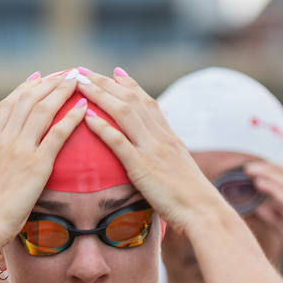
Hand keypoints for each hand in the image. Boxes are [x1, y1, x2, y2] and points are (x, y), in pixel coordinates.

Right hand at [0, 72, 85, 250]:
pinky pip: (57, 134)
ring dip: (61, 91)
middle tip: (65, 73)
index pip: (8, 105)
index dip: (24, 88)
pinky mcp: (36, 165)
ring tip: (77, 80)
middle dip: (48, 83)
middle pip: (27, 100)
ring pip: (42, 110)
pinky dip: (71, 117)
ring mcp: (19, 150)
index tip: (38, 77)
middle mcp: (3, 140)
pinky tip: (83, 107)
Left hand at [72, 68, 219, 232]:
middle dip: (104, 83)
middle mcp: (161, 136)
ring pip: (123, 112)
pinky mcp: (143, 167)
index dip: (129, 85)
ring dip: (99, 95)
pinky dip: (102, 127)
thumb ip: (167, 158)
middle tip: (83, 71)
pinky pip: (119, 142)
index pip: (146, 101)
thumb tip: (160, 157)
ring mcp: (152, 149)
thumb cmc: (193, 200)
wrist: (204, 211)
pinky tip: (86, 117)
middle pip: (130, 100)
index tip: (114, 72)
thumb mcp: (180, 170)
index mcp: (169, 136)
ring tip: (78, 84)